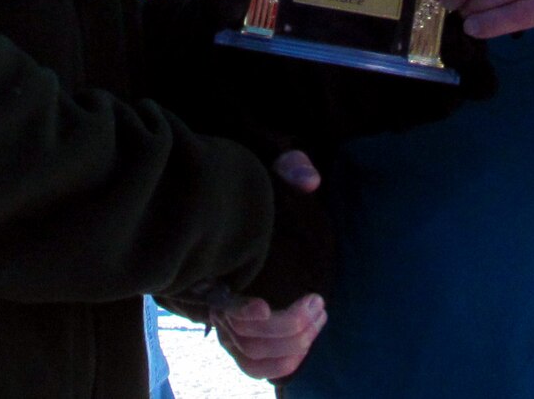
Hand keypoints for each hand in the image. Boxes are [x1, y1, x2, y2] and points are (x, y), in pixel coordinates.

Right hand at [211, 150, 327, 377]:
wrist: (245, 211)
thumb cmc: (257, 192)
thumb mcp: (271, 172)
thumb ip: (290, 168)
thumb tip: (310, 181)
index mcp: (214, 263)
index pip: (218, 302)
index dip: (239, 310)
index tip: (263, 307)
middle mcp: (214, 298)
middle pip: (242, 335)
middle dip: (285, 326)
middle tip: (317, 301)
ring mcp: (227, 320)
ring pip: (252, 354)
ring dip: (291, 344)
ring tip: (319, 313)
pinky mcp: (242, 334)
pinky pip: (254, 365)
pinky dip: (281, 364)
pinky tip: (308, 342)